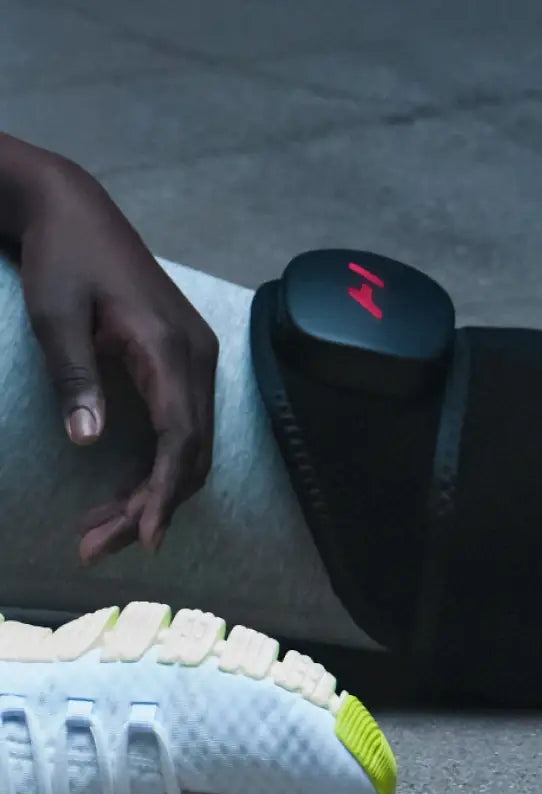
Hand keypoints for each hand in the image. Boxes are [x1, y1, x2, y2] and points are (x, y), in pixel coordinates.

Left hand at [17, 158, 218, 563]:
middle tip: (95, 548)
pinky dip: (155, 466)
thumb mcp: (55, 313)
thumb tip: (87, 444)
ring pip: (188, 446)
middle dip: (149, 506)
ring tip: (99, 531)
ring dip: (151, 492)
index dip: (164, 491)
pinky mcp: (182, 363)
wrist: (74, 208)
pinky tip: (120, 491)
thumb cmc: (61, 256)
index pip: (180, 436)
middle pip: (189, 453)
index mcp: (168, 347)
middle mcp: (196, 359)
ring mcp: (194, 361)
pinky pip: (180, 428)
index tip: (144, 538)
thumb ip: (75, 377)